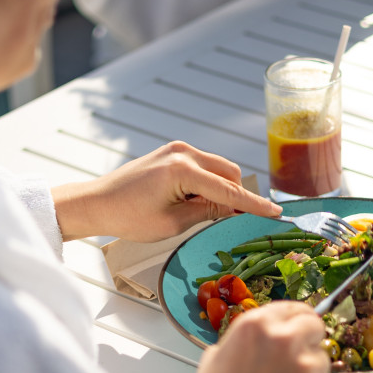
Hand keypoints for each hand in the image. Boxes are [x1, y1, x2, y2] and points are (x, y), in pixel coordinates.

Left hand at [51, 141, 281, 241]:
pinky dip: (206, 183)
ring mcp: (177, 149)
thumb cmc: (128, 217)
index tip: (276, 212)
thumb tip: (236, 210)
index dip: (253, 204)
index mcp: (182, 170)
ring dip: (219, 189)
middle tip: (230, 220)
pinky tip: (191, 201)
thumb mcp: (172, 223)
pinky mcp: (172, 153)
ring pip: (217, 168)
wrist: (96, 202)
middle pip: (228, 172)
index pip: (228, 190)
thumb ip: (208, 212)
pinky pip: (203, 166)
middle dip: (235, 195)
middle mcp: (183, 152)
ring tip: (196, 212)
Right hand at [189, 301, 329, 372]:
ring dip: (310, 362)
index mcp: (255, 325)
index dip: (295, 315)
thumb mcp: (217, 356)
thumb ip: (244, 338)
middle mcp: (281, 339)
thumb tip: (261, 335)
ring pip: (321, 354)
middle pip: (314, 323)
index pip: (291, 306)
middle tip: (301, 345)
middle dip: (309, 334)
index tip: (298, 320)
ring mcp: (301, 365)